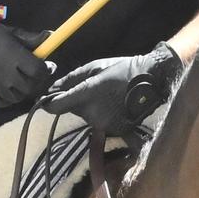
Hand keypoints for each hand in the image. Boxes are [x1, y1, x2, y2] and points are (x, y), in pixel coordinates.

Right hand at [0, 3, 53, 107]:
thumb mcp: (13, 34)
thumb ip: (32, 39)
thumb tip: (50, 37)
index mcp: (13, 56)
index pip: (39, 71)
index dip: (46, 70)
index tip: (47, 67)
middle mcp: (4, 72)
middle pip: (30, 86)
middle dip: (36, 81)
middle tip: (34, 75)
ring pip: (17, 97)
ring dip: (22, 90)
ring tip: (20, 81)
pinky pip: (3, 102)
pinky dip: (8, 98)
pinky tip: (9, 88)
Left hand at [41, 42, 180, 133]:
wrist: (152, 79)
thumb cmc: (122, 68)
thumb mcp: (95, 67)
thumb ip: (71, 79)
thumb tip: (52, 89)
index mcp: (87, 94)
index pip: (57, 105)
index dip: (48, 103)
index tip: (46, 99)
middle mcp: (93, 113)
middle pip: (72, 110)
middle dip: (75, 101)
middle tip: (91, 88)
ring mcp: (105, 123)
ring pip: (86, 116)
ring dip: (90, 108)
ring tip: (106, 94)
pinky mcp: (115, 130)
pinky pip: (100, 122)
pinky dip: (102, 115)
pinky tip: (113, 104)